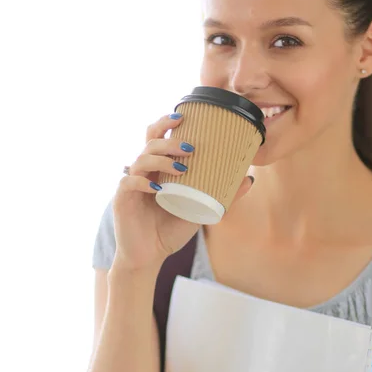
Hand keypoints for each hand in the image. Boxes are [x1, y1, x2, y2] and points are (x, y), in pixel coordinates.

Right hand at [111, 113, 253, 270]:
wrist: (150, 255)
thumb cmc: (171, 229)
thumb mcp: (200, 210)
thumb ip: (222, 195)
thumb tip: (249, 179)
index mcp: (159, 167)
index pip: (159, 136)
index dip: (167, 123)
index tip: (184, 116)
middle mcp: (145, 170)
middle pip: (149, 140)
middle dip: (168, 138)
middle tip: (190, 146)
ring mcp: (132, 183)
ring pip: (142, 159)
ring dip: (161, 159)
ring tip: (181, 167)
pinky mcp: (122, 198)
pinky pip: (129, 182)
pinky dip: (142, 182)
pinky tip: (157, 188)